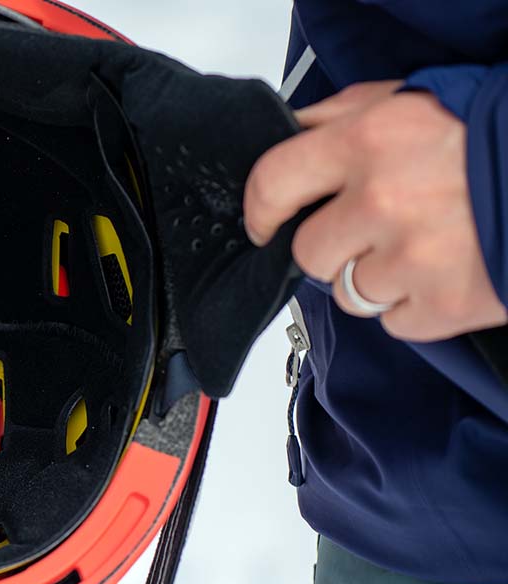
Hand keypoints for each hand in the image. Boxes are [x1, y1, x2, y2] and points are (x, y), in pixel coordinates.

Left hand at [244, 81, 506, 340]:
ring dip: (375, 278)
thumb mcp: (410, 99)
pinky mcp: (444, 305)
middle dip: (333, 247)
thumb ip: (340, 117)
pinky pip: (393, 321)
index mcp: (369, 141)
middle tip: (374, 229)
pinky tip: (443, 271)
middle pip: (308, 254)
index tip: (265, 223)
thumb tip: (286, 136)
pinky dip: (414, 305)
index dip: (260, 211)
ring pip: (348, 294)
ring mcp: (414, 259)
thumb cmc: (491, 132)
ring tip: (421, 246)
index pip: (271, 184)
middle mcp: (383, 201)